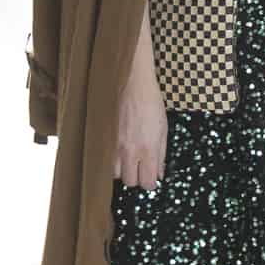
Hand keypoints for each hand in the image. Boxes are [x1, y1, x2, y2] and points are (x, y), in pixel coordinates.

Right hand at [115, 12, 166, 189]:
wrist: (130, 80)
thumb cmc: (149, 101)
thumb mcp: (163, 128)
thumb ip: (161, 154)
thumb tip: (158, 173)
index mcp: (147, 148)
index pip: (147, 183)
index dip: (150, 182)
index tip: (150, 175)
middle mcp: (129, 150)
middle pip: (129, 182)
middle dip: (135, 176)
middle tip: (138, 164)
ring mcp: (113, 144)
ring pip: (113, 173)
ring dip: (120, 168)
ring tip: (125, 154)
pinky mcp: (101, 137)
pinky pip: (102, 158)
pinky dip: (108, 158)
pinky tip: (114, 147)